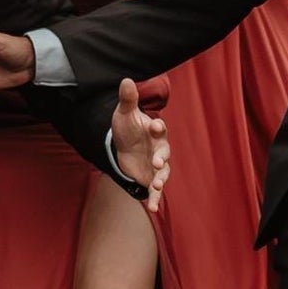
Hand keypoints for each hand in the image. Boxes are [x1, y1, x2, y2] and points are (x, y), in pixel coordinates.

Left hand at [109, 76, 169, 212]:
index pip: (159, 128)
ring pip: (163, 173)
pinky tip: (152, 208)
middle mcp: (160, 148)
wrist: (122, 145)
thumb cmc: (126, 127)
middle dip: (162, 158)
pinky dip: (154, 199)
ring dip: (160, 180)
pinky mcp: (151, 178)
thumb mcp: (124, 114)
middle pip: (165, 152)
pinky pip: (155, 189)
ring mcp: (157, 165)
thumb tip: (126, 79)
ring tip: (155, 187)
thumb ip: (127, 99)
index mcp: (155, 131)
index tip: (154, 125)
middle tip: (157, 162)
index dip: (157, 127)